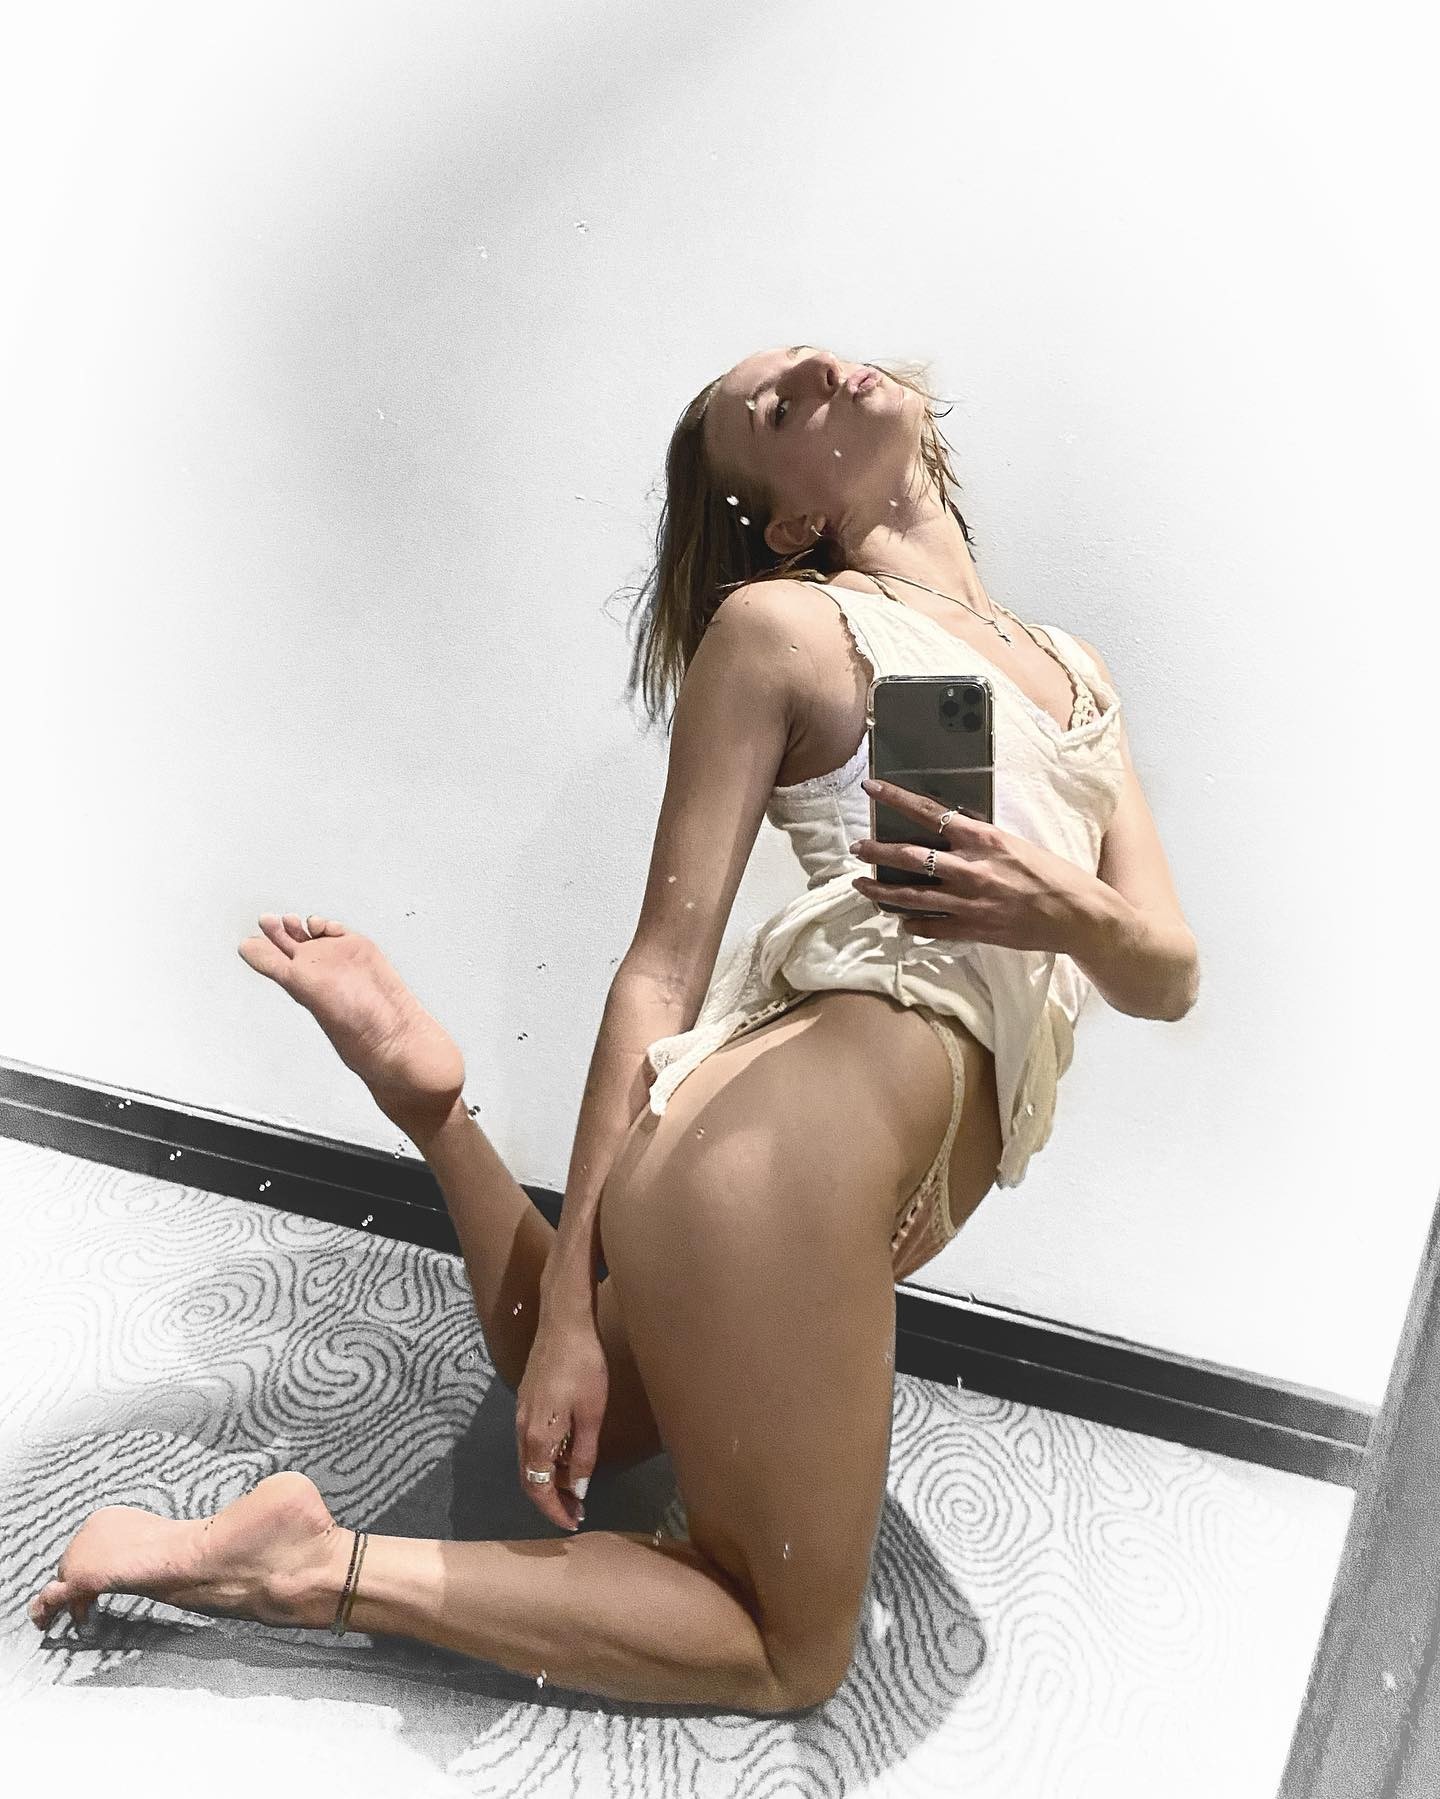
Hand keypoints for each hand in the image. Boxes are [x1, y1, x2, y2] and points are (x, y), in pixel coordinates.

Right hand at [515, 1307, 608, 1531]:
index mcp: (536, 1437)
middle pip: (529, 1478)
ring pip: (529, 1460)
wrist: (564, 1322)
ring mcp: (521, 1413)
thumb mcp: (592, 1414)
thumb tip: (579, 1490)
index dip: (555, 1511)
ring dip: (550, 1480)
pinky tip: (568, 1457)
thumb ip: (584, 1456)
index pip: (539, 1488)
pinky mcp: (526, 1400)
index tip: (573, 1524)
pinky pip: (531, 1443)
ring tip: (576, 1489)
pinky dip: (547, 1459)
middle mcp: (521, 1429)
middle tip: (576, 1512)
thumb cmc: (584, 1366)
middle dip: (551, 1500)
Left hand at [848, 776, 1089, 952]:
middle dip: (877, 851)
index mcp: (984, 839)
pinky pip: (932, 927)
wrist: (1078, 915)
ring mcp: (969, 902)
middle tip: (856, 848)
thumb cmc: (1053, 875)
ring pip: (911, 896)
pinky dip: (913, 924)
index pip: (930, 813)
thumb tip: (950, 834)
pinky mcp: (973, 930)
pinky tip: (901, 922)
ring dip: (881, 891)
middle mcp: (971, 868)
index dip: (897, 799)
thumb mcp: (1016, 845)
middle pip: (910, 856)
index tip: (872, 788)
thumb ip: (980, 842)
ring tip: (861, 886)